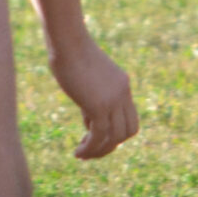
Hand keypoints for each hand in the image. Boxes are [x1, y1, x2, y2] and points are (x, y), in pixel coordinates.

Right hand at [49, 38, 138, 158]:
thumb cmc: (71, 54)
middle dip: (110, 146)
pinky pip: (99, 137)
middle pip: (128, 132)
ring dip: (98, 152)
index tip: (96, 136)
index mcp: (122, 84)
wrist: (67, 42)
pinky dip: (89, 149)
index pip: (130, 119)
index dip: (116, 133)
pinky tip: (77, 152)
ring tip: (81, 155)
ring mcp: (113, 99)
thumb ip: (93, 98)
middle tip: (90, 149)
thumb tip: (90, 120)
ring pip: (115, 138)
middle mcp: (123, 93)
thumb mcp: (88, 79)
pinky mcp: (98, 105)